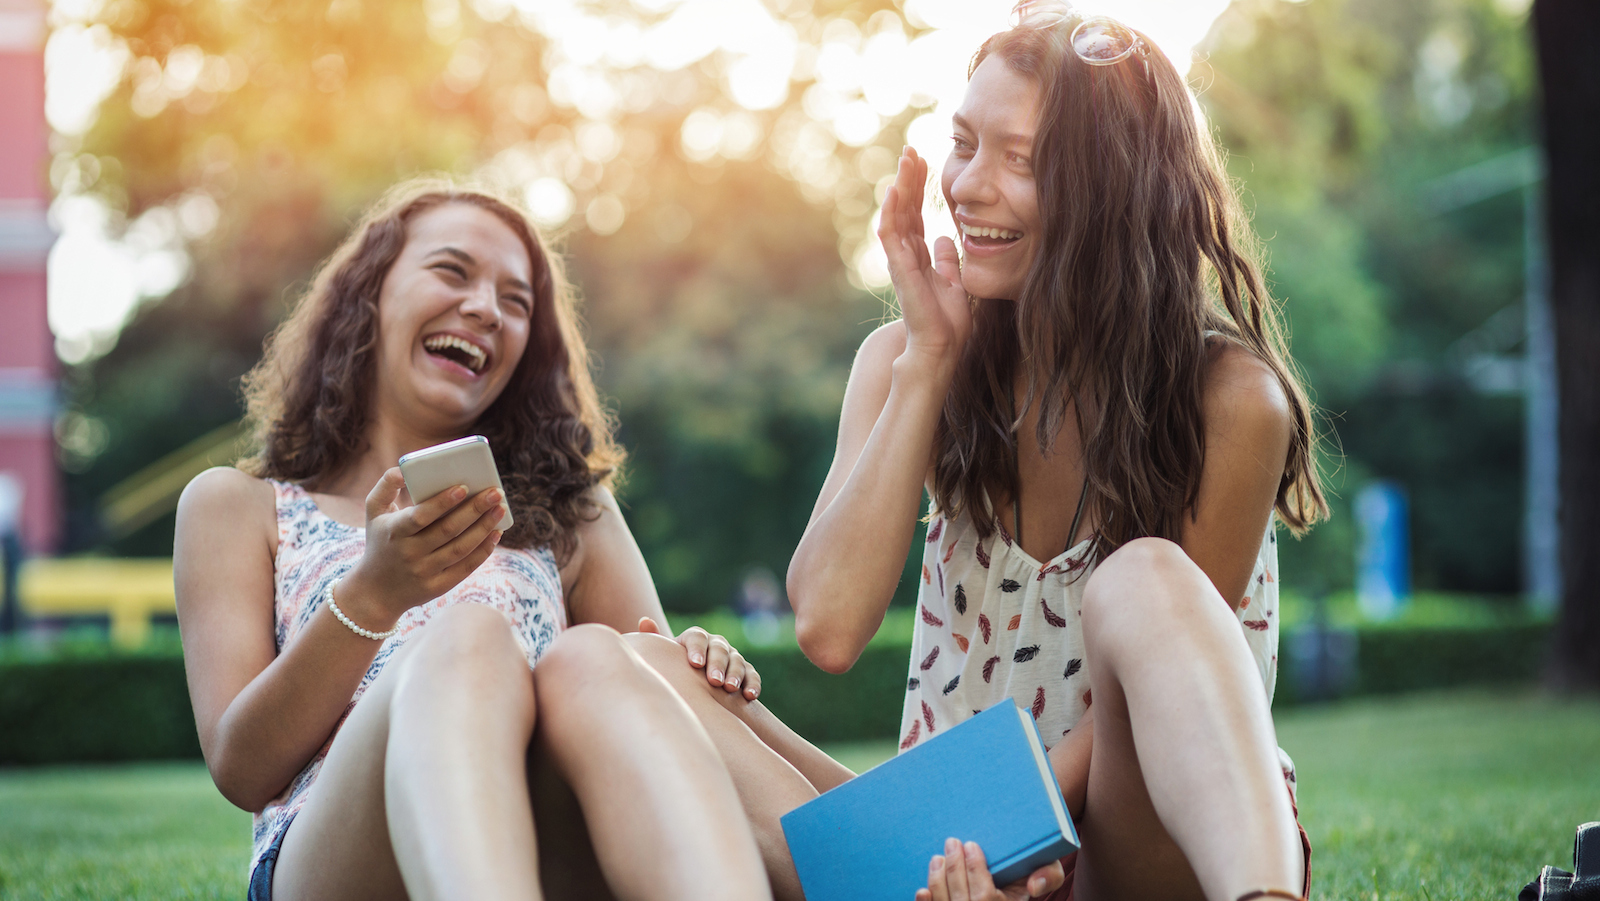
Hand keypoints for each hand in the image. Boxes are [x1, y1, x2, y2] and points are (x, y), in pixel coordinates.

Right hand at [340, 468, 504, 624]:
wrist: (375, 591)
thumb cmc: (380, 541)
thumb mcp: (373, 512)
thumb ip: (386, 485)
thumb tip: (403, 470)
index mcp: (394, 532)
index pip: (420, 517)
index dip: (442, 502)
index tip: (464, 487)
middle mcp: (409, 553)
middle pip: (447, 530)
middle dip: (474, 510)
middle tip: (496, 493)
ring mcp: (424, 572)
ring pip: (460, 548)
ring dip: (484, 528)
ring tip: (500, 509)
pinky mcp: (438, 587)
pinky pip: (465, 567)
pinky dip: (483, 550)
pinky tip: (496, 533)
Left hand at [637, 617, 761, 699]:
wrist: (694, 684)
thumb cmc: (675, 670)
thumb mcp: (665, 657)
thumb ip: (655, 640)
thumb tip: (644, 621)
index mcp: (695, 638)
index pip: (697, 637)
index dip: (697, 649)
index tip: (695, 664)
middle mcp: (716, 644)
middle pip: (719, 649)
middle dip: (718, 664)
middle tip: (714, 681)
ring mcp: (733, 657)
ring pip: (737, 661)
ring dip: (736, 674)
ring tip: (730, 689)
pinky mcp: (746, 672)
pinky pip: (752, 675)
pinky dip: (752, 684)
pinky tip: (749, 695)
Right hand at [878, 145, 969, 370]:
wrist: (942, 346)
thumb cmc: (947, 322)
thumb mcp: (955, 282)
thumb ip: (948, 260)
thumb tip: (946, 239)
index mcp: (919, 256)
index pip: (916, 214)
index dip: (919, 188)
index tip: (924, 162)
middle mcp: (906, 255)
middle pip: (905, 208)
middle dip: (908, 179)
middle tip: (911, 150)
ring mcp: (900, 261)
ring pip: (896, 215)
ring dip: (900, 186)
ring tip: (905, 160)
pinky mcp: (900, 269)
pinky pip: (892, 235)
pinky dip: (892, 211)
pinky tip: (896, 190)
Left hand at [916, 839, 1064, 900]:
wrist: (1012, 887)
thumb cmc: (1028, 874)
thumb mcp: (1047, 872)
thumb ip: (1049, 875)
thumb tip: (1033, 884)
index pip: (985, 896)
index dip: (974, 870)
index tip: (970, 844)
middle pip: (962, 900)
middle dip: (954, 869)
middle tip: (952, 842)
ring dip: (938, 880)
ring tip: (937, 858)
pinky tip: (923, 890)